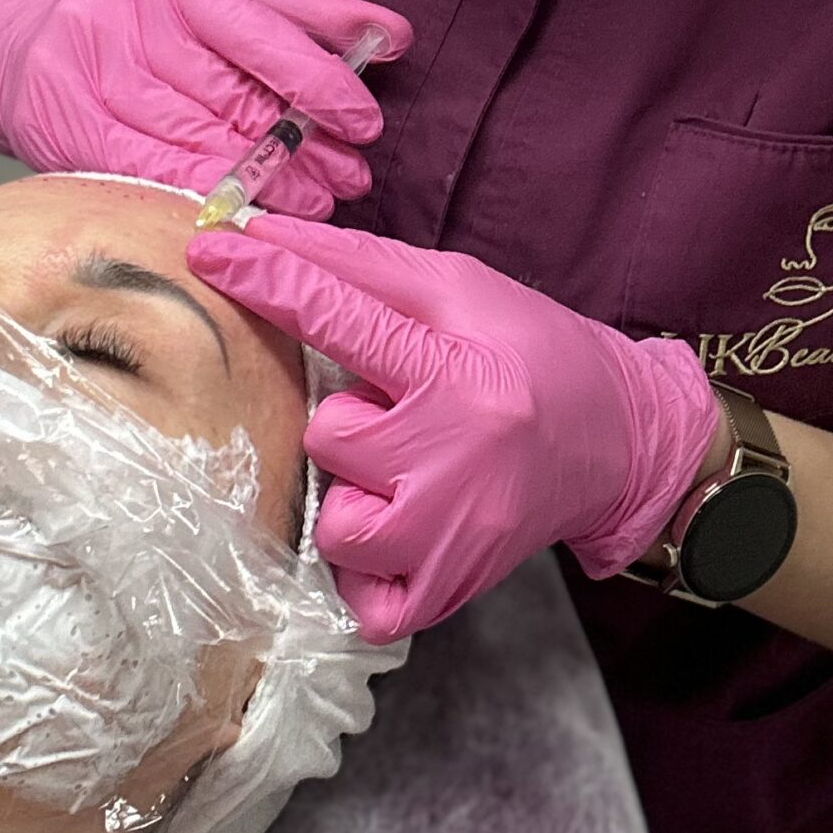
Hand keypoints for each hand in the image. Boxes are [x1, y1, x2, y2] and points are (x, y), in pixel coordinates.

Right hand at [0, 0, 411, 215]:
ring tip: (315, 205)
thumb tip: (395, 35)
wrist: (20, 55)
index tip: (363, 122)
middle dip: (300, 145)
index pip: (257, 32)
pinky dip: (207, 199)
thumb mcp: (219, 5)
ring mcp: (85, 78)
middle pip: (229, 94)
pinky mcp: (66, 132)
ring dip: (265, 184)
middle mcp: (119, 19)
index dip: (317, 82)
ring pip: (196, 142)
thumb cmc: (143, 29)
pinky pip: (152, 174)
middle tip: (350, 180)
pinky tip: (252, 218)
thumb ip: (304, 20)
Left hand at [186, 215, 718, 641]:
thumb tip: (266, 235)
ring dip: (353, 493)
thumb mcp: (461, 289)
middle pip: (328, 433)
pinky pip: (357, 596)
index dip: (268, 281)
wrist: (621, 440)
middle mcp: (455, 459)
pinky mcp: (447, 592)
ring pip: (334, 520)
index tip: (211, 250)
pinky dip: (364, 566)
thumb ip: (361, 265)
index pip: (341, 318)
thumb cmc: (534, 353)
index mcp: (461, 372)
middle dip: (350, 419)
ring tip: (402, 472)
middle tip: (405, 412)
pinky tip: (398, 528)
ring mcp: (450, 538)